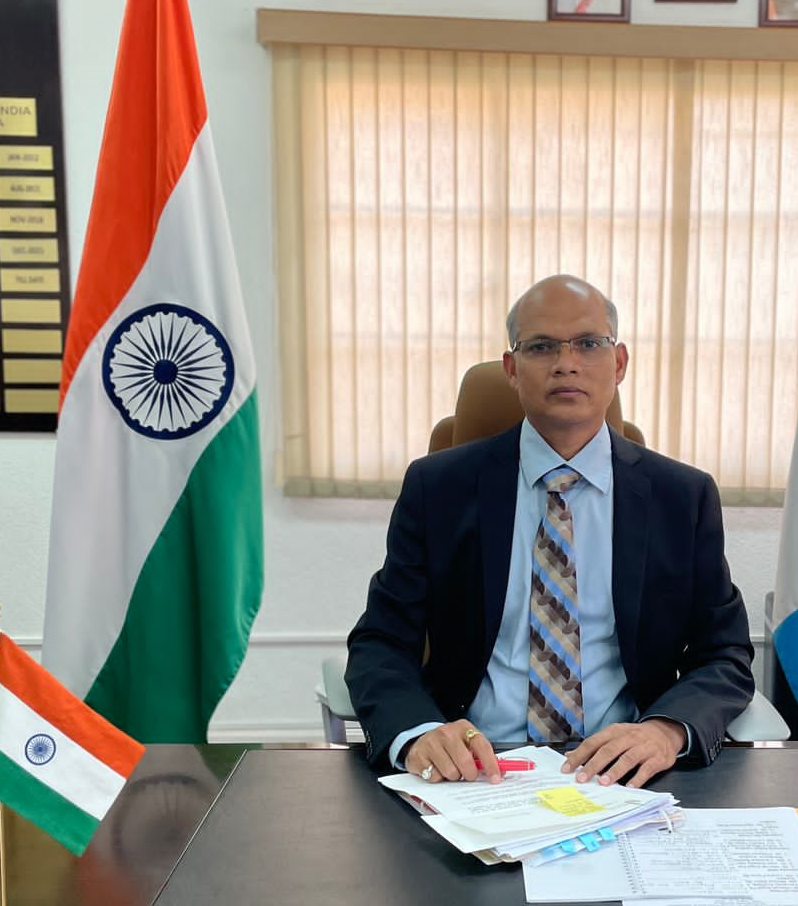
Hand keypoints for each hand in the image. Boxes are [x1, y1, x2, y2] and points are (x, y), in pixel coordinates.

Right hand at [405, 720, 501, 783]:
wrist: (421, 741)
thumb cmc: (449, 745)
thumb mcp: (466, 744)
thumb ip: (481, 756)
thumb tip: (500, 773)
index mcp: (463, 728)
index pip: (482, 745)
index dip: (490, 764)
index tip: (495, 778)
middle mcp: (447, 732)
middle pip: (466, 762)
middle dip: (469, 775)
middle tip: (466, 775)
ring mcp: (431, 742)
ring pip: (450, 772)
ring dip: (452, 777)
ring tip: (448, 768)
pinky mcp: (419, 754)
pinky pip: (434, 777)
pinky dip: (437, 778)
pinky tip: (435, 768)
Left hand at [560, 719, 686, 788]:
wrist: (664, 731)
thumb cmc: (634, 736)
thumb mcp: (614, 736)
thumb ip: (594, 746)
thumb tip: (571, 756)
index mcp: (613, 732)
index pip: (592, 742)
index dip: (579, 755)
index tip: (567, 768)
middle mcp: (627, 737)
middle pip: (608, 750)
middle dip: (593, 765)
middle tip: (582, 778)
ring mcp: (643, 747)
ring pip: (627, 758)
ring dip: (614, 771)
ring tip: (603, 782)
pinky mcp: (657, 758)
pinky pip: (647, 768)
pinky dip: (638, 778)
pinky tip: (630, 787)